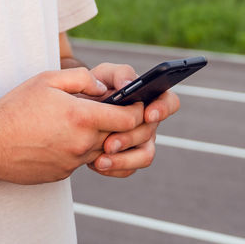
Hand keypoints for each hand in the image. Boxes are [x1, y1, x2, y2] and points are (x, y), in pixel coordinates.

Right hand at [0, 68, 141, 184]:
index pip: (129, 119)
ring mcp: (73, 162)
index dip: (136, 110)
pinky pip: (81, 160)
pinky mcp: (63, 174)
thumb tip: (103, 88)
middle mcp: (82, 144)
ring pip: (101, 150)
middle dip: (121, 123)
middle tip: (112, 110)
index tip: (133, 103)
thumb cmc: (16, 108)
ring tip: (81, 121)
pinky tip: (62, 137)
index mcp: (82, 117)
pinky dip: (79, 149)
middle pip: (119, 136)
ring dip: (99, 137)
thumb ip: (82, 78)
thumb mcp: (48, 80)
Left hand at [86, 62, 181, 177]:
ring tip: (101, 160)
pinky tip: (96, 163)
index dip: (163, 109)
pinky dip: (113, 168)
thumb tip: (128, 85)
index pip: (169, 101)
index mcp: (149, 97)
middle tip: (109, 144)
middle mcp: (148, 121)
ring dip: (124, 159)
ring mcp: (141, 142)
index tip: (147, 115)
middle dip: (130, 138)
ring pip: (145, 156)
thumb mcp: (104, 74)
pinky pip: (128, 169)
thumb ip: (119, 74)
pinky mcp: (129, 158)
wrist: (74, 111)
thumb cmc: (94, 88)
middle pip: (150, 132)